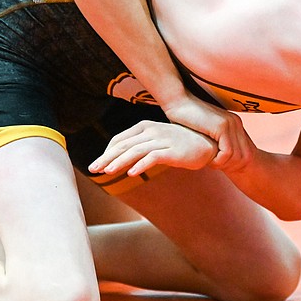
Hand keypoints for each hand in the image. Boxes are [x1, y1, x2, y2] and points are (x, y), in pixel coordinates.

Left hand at [89, 121, 216, 176]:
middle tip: (94, 169)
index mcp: (145, 127)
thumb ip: (140, 146)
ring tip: (108, 172)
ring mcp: (162, 139)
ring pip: (136, 150)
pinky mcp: (172, 150)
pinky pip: (153, 157)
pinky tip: (132, 173)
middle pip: (124, 145)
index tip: (97, 164)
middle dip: (107, 157)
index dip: (106, 152)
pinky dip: (141, 164)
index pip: (120, 139)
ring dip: (120, 162)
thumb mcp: (157, 141)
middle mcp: (152, 131)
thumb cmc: (179, 144)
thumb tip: (121, 158)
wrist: (207, 145)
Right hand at [162, 96, 251, 172]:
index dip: (231, 164)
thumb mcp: (206, 132)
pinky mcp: (221, 126)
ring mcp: (230, 124)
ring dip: (222, 165)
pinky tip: (207, 160)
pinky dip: (217, 161)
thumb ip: (214, 141)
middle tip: (213, 166)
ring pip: (236, 157)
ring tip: (208, 163)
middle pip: (244, 156)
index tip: (216, 165)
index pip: (244, 152)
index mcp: (234, 124)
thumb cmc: (184, 119)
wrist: (177, 100)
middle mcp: (236, 123)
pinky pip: (227, 152)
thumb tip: (217, 156)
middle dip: (228, 166)